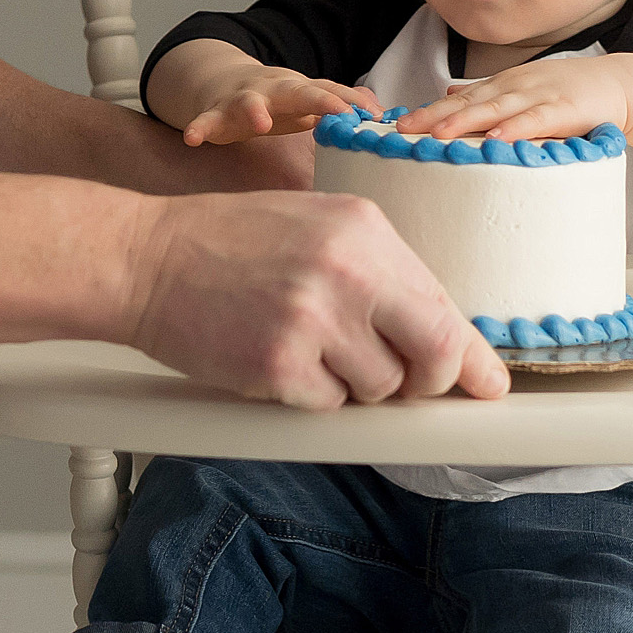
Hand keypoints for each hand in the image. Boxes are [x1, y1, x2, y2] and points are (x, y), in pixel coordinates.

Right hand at [126, 190, 511, 408]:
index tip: (487, 383)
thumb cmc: (228, 242)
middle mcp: (348, 269)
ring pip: (379, 389)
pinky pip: (327, 406)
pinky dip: (309, 394)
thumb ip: (380, 271)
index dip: (469, 355)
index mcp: (364, 228)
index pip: (443, 305)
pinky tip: (274, 357)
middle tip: (401, 383)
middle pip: (433, 355)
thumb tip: (445, 337)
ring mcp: (313, 319)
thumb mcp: (315, 226)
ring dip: (352, 385)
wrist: (145, 257)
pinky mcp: (278, 364)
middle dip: (426, 382)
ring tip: (306, 347)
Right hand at [150, 42, 381, 146]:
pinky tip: (193, 138)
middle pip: (298, 92)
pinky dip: (199, 126)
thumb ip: (338, 105)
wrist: (223, 84)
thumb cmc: (274, 100)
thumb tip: (379, 111)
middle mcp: (273, 90)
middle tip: (339, 111)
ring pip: (248, 102)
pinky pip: (205, 120)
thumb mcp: (307, 101)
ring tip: (260, 121)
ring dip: (255, 109)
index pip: (330, 92)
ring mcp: (243, 99)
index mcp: (299, 89)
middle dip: (318, 100)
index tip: (375, 115)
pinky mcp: (215, 113)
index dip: (351, 102)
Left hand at [392, 52, 632, 159]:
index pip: (457, 99)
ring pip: (496, 109)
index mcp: (501, 86)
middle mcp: (514, 87)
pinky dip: (516, 129)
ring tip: (438, 135)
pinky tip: (498, 139)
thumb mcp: (521, 91)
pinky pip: (536, 120)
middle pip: (467, 102)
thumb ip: (486, 97)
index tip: (396, 125)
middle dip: (433, 116)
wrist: (617, 83)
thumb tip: (446, 97)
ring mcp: (538, 96)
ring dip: (466, 122)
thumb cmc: (566, 92)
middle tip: (403, 131)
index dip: (427, 111)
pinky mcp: (564, 109)